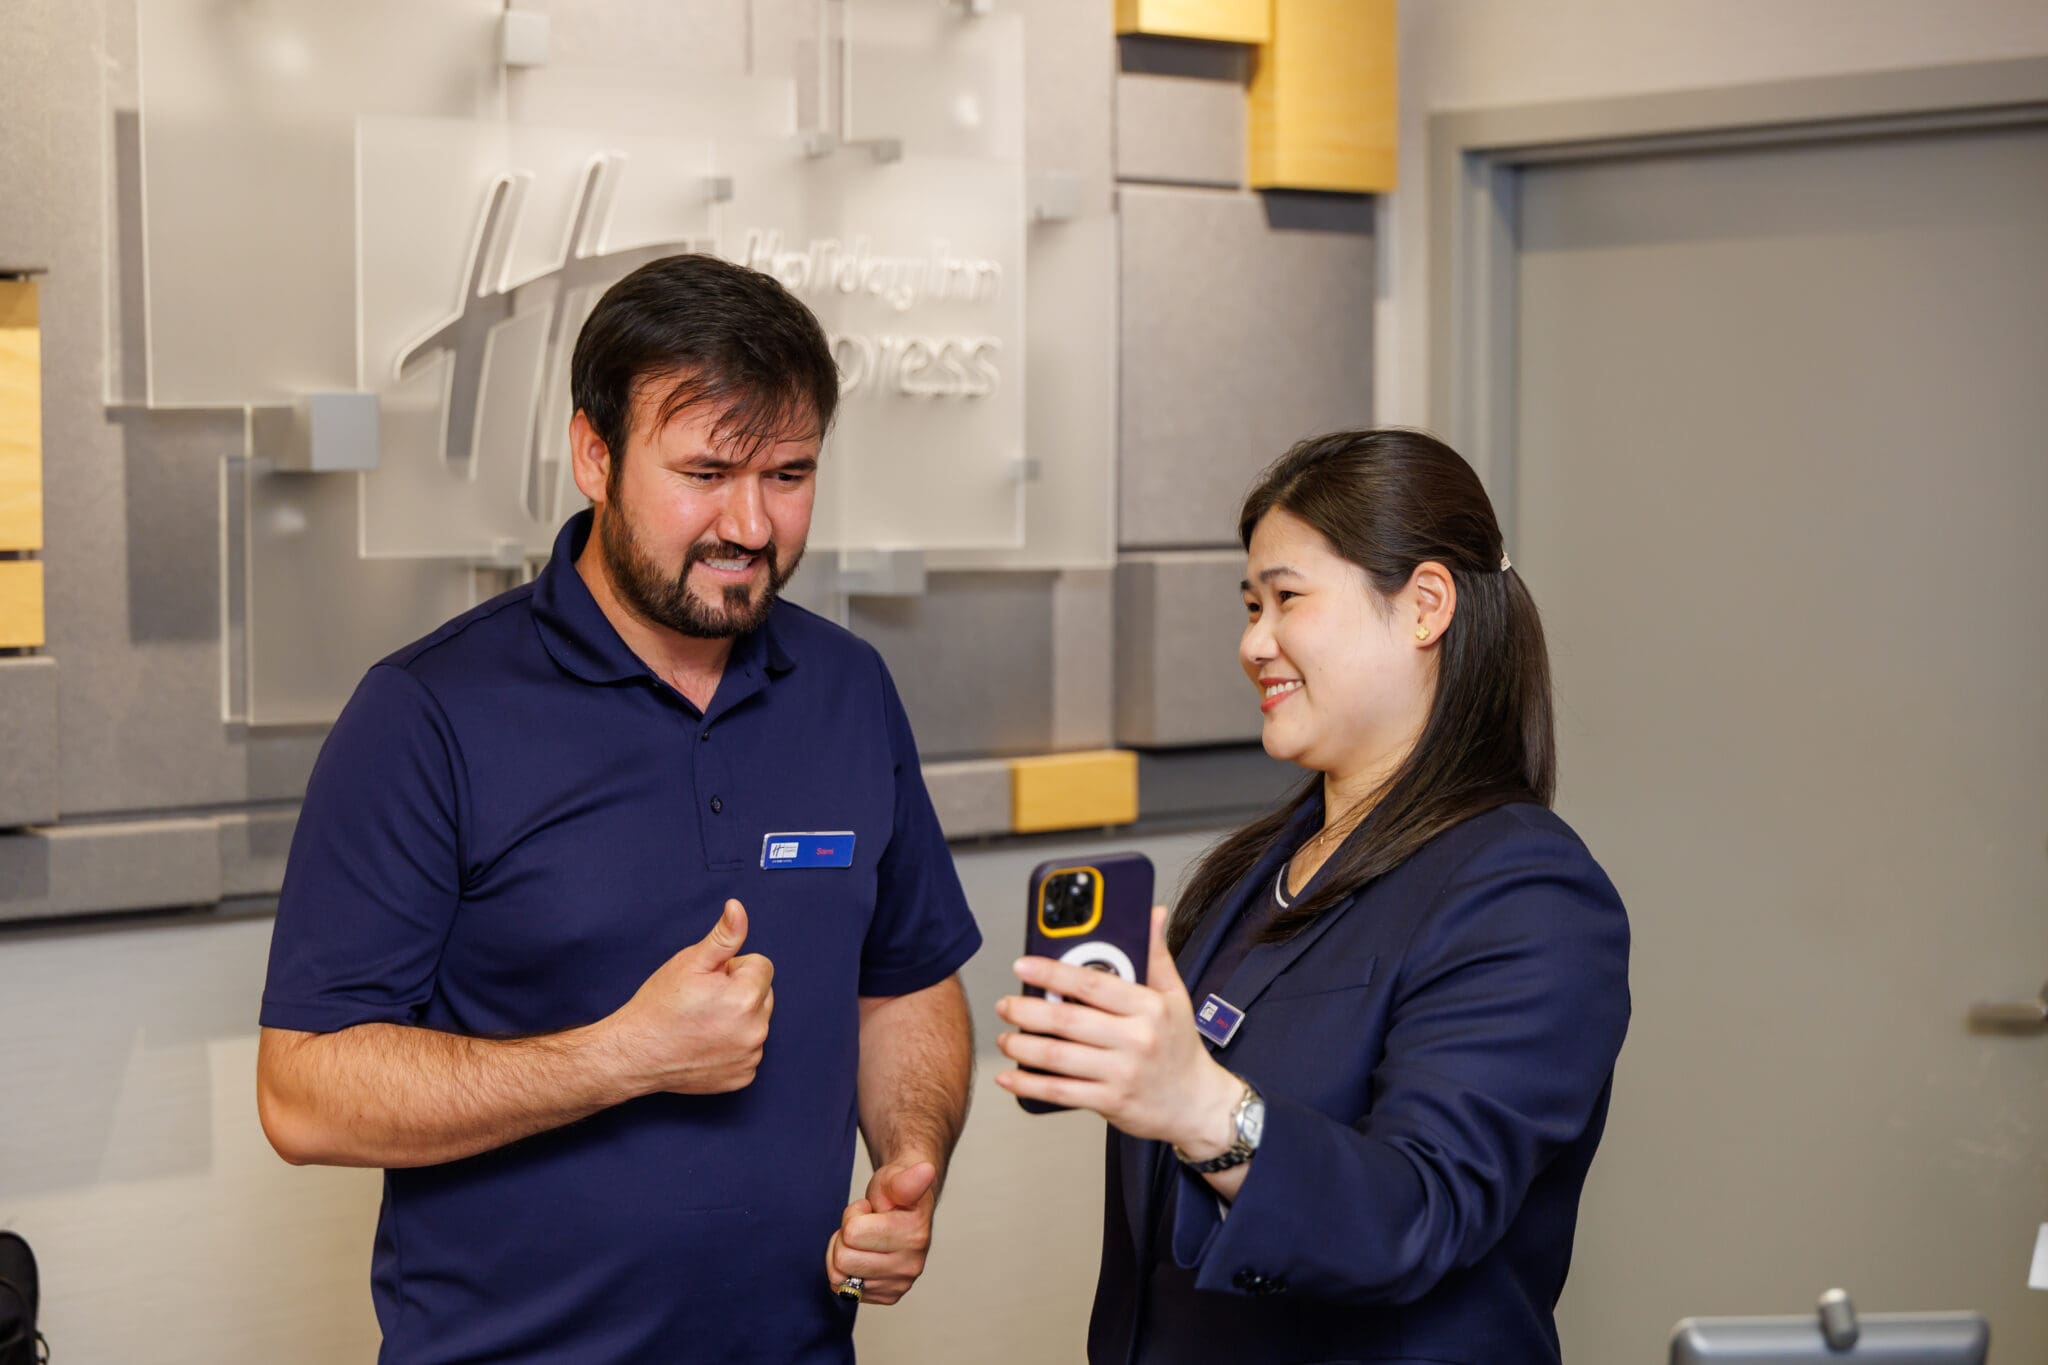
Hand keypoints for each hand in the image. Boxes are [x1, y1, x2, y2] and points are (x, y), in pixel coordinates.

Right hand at [605, 899, 774, 1096]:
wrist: (634, 1054)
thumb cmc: (659, 1006)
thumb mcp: (690, 962)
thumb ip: (723, 936)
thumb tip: (738, 908)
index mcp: (746, 997)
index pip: (762, 965)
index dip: (733, 968)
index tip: (709, 980)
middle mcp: (755, 1030)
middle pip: (762, 994)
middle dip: (739, 991)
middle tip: (704, 1001)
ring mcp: (750, 1057)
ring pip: (756, 1022)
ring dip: (738, 1018)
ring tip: (703, 1023)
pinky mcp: (742, 1077)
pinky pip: (749, 1050)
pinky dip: (733, 1046)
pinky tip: (705, 1044)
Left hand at [824, 1160, 938, 1305]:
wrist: (905, 1209)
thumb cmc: (896, 1192)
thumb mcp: (895, 1178)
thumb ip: (905, 1180)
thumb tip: (925, 1170)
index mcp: (915, 1235)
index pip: (853, 1233)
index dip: (854, 1214)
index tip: (870, 1208)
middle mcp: (911, 1265)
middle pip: (843, 1260)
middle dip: (846, 1237)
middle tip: (865, 1225)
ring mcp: (900, 1284)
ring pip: (840, 1278)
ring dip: (844, 1254)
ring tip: (863, 1240)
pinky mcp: (888, 1296)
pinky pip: (844, 1290)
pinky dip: (846, 1271)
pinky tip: (864, 1256)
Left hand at [993, 906, 1242, 1157]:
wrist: (1197, 1104)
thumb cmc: (1181, 1047)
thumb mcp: (1175, 996)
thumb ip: (1156, 955)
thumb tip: (1153, 914)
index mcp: (1149, 1008)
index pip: (1092, 984)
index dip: (1052, 973)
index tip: (1023, 965)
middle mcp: (1135, 1040)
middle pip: (1066, 1020)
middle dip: (1026, 1011)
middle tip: (1006, 1004)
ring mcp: (1121, 1074)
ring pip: (1057, 1057)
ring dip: (1022, 1046)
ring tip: (1006, 1038)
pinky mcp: (1110, 1102)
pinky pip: (1061, 1092)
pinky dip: (1029, 1084)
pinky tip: (1010, 1077)